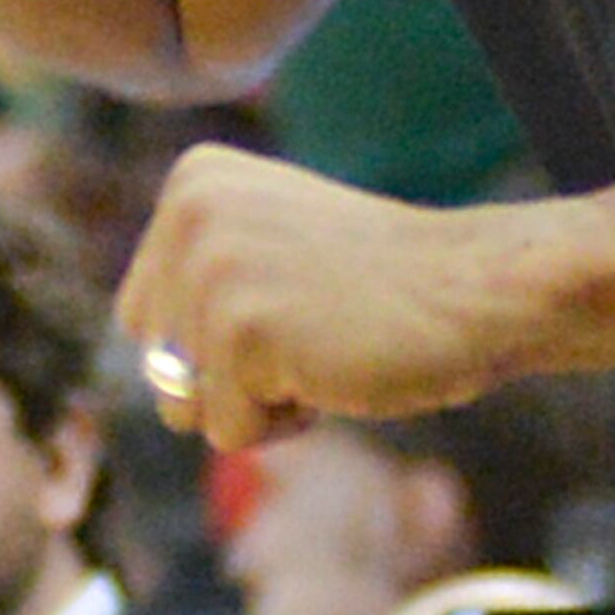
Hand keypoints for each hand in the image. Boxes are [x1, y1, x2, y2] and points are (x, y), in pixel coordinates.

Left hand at [116, 150, 550, 445]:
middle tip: (309, 331)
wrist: (474, 291)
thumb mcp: (270, 251)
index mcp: (193, 183)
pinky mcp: (242, 328)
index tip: (289, 307)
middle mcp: (191, 212)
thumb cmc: (380, 289)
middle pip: (156, 365)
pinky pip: (228, 431)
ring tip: (322, 348)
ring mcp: (213, 267)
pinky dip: (285, 424)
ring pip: (187, 406)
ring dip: (260, 403)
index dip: (212, 346)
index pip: (141, 318)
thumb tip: (157, 380)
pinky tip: (333, 368)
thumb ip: (200, 284)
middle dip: (229, 379)